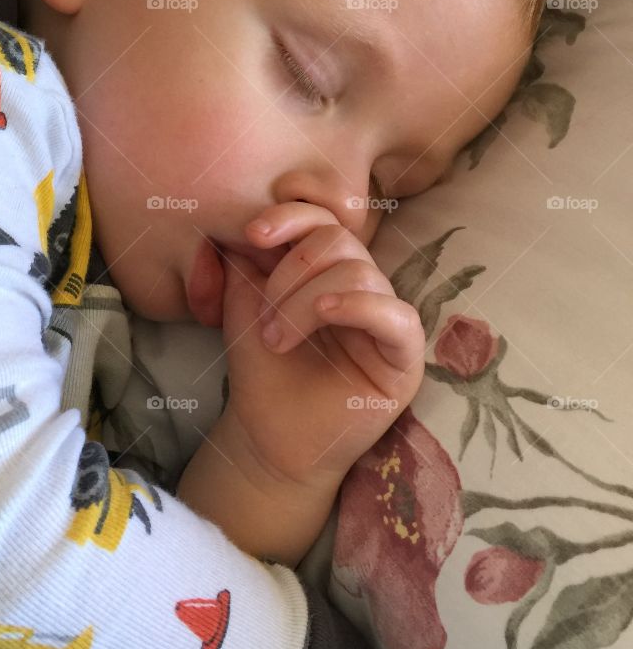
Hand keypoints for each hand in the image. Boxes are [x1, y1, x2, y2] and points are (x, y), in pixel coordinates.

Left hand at [216, 201, 424, 487]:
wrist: (267, 436)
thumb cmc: (260, 369)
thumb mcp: (244, 302)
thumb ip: (248, 257)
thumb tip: (243, 212)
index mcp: (326, 268)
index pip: (322, 218)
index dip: (292, 215)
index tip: (253, 234)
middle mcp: (361, 285)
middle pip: (339, 240)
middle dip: (291, 270)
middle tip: (264, 316)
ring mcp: (386, 318)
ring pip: (359, 273)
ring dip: (306, 300)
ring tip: (277, 338)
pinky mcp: (405, 356)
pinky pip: (397, 315)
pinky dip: (357, 306)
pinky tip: (325, 315)